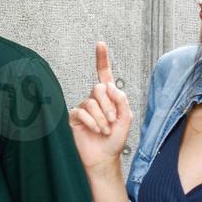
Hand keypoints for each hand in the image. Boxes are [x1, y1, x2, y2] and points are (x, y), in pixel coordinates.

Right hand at [68, 42, 132, 173]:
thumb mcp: (126, 119)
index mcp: (109, 97)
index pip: (104, 74)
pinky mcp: (74, 117)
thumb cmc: (115, 140)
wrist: (103, 158)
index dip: (102, 59)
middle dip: (109, 106)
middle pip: (99, 89)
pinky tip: (96, 131)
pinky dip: (93, 122)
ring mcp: (84, 108)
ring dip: (102, 118)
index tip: (100, 44)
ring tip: (106, 130)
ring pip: (92, 102)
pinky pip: (82, 112)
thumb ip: (122, 100)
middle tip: (113, 121)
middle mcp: (95, 99)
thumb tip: (111, 86)